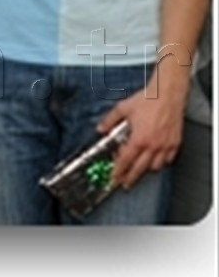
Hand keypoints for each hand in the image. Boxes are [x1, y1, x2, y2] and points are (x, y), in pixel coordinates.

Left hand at [96, 74, 187, 189]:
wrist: (167, 94)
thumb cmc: (148, 100)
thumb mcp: (122, 108)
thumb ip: (109, 120)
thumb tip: (101, 129)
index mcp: (138, 138)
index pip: (125, 160)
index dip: (118, 171)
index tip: (114, 177)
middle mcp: (152, 145)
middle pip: (140, 168)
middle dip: (130, 177)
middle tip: (125, 183)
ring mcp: (165, 145)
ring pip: (155, 166)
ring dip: (146, 169)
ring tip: (139, 169)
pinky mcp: (175, 142)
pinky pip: (168, 159)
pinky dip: (161, 162)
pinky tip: (156, 160)